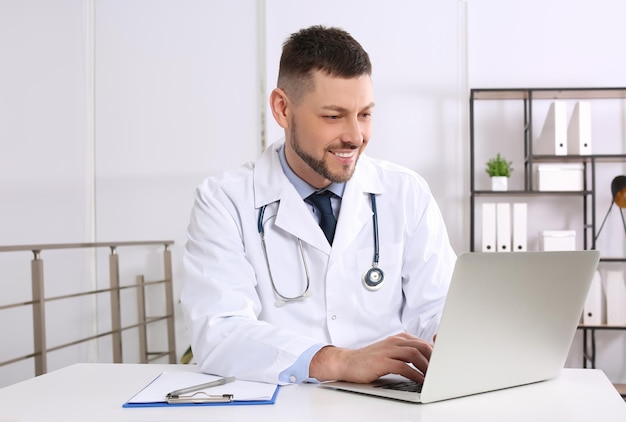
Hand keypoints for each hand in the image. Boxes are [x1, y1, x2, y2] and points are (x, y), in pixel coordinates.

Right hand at [309, 333, 432, 383]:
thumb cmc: (370, 360)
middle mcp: (394, 341)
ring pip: (414, 354)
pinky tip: (420, 381)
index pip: (423, 342)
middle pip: (421, 345)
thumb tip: (428, 360)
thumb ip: (406, 352)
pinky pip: (403, 366)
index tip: (444, 362)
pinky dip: (415, 374)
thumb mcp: (390, 352)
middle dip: (434, 359)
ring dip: (426, 366)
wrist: (348, 362)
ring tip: (433, 377)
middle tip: (441, 371)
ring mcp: (387, 350)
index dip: (436, 352)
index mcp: (398, 338)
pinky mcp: (381, 362)